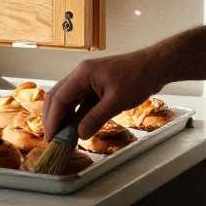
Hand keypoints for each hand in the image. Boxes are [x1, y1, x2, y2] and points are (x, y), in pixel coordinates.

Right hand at [43, 48, 162, 140]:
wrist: (154, 66)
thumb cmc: (137, 78)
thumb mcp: (116, 101)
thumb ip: (96, 118)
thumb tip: (79, 135)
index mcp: (82, 74)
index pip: (59, 98)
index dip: (53, 119)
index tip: (51, 138)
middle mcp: (81, 75)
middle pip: (58, 97)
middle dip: (53, 117)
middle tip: (53, 138)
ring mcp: (88, 80)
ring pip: (68, 99)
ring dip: (64, 116)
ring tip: (62, 136)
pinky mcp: (96, 86)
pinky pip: (81, 101)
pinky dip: (76, 114)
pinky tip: (76, 127)